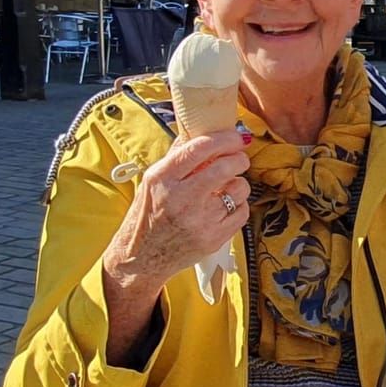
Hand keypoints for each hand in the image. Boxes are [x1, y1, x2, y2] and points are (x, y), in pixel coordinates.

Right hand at [103, 128, 250, 297]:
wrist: (143, 257)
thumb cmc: (149, 214)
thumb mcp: (152, 181)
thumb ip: (177, 155)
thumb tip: (201, 129)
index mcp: (162, 179)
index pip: (199, 148)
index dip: (224, 138)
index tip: (235, 136)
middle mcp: (181, 198)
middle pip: (225, 167)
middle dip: (238, 158)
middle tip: (238, 158)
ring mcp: (199, 221)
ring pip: (239, 189)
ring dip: (238, 184)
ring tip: (225, 188)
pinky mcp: (213, 238)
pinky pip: (242, 212)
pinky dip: (238, 205)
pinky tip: (225, 207)